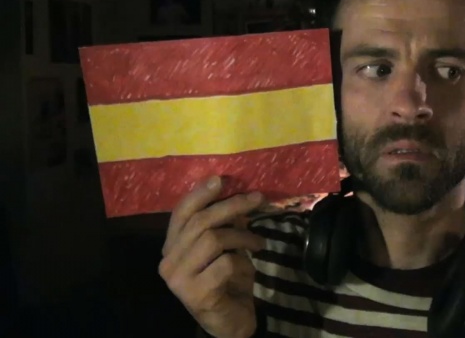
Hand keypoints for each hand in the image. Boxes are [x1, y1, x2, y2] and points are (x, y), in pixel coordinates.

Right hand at [159, 176, 265, 337]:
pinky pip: (225, 264)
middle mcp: (168, 262)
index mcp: (172, 247)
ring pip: (213, 240)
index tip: (220, 179)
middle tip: (257, 199)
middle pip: (200, 222)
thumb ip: (225, 226)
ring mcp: (179, 279)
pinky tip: (249, 268)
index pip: (180, 214)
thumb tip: (237, 196)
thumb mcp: (227, 248)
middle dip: (231, 206)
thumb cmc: (227, 282)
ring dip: (242, 237)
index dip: (199, 194)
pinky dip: (242, 262)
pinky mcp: (196, 294)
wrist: (230, 322)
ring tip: (259, 243)